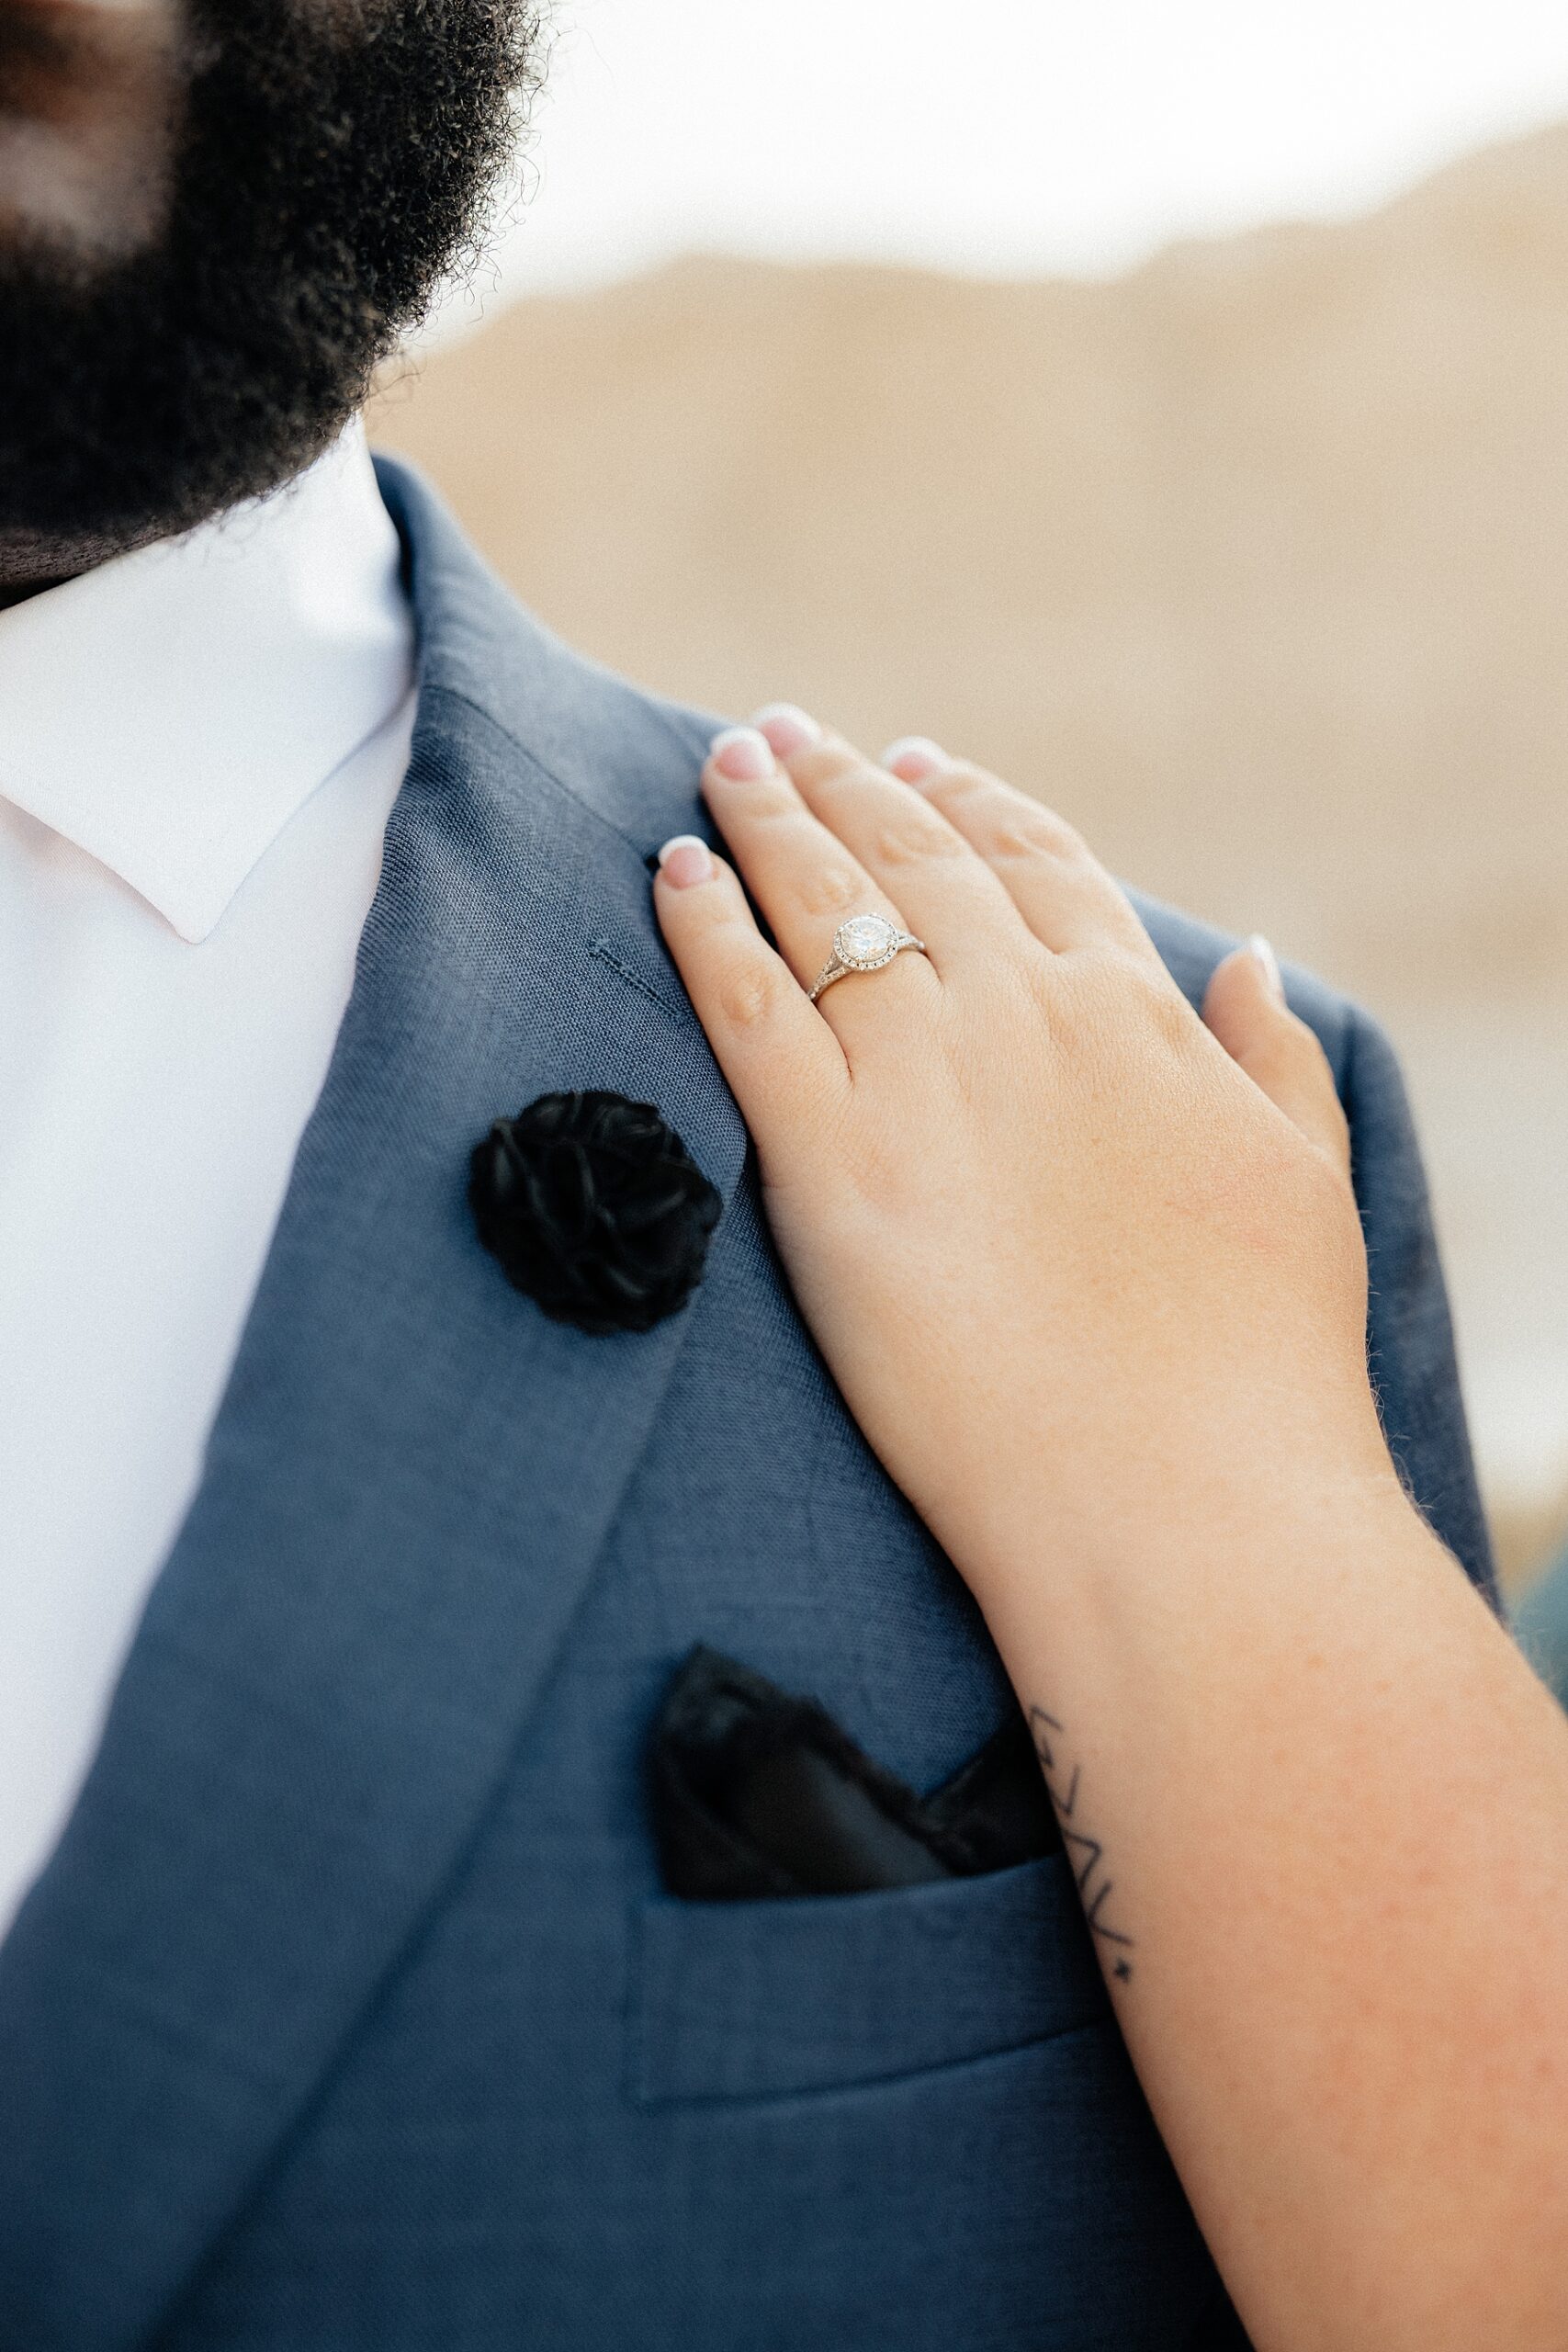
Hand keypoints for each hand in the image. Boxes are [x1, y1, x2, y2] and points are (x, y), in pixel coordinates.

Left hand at [654, 708, 1392, 1587]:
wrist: (1184, 1500)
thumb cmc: (1261, 1365)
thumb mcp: (1306, 1178)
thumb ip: (1274, 1056)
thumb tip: (1254, 956)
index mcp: (1136, 1013)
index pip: (1035, 864)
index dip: (966, 803)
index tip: (915, 762)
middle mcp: (1024, 1016)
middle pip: (913, 861)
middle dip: (843, 785)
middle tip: (782, 731)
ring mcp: (921, 1082)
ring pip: (823, 906)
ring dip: (766, 819)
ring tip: (725, 761)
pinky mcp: (828, 1167)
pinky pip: (743, 1008)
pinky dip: (701, 927)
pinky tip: (671, 872)